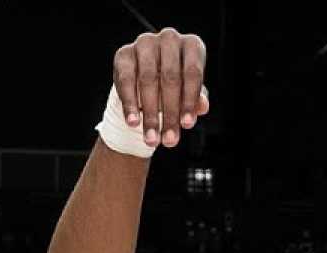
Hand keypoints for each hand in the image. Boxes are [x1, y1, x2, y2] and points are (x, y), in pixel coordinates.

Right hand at [112, 28, 209, 148]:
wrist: (147, 83)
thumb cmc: (176, 89)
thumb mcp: (189, 95)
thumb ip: (196, 101)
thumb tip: (202, 107)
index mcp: (191, 46)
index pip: (192, 73)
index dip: (189, 101)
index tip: (186, 125)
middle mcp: (169, 38)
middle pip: (170, 78)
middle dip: (169, 113)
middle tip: (169, 140)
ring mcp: (145, 42)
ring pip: (148, 80)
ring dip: (150, 113)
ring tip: (151, 138)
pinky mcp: (124, 53)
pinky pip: (126, 80)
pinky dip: (130, 104)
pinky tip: (133, 122)